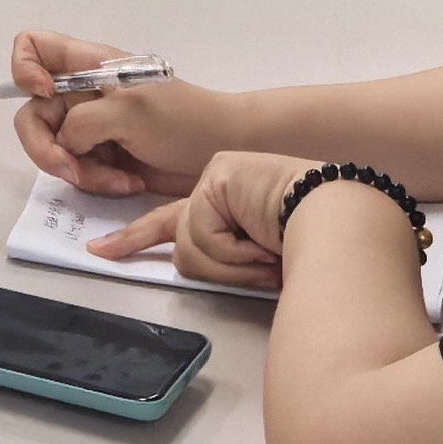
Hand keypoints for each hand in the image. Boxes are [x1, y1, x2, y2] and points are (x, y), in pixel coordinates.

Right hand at [8, 30, 236, 197]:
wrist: (223, 151)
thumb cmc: (183, 121)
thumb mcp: (128, 112)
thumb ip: (82, 122)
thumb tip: (66, 141)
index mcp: (88, 66)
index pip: (33, 48)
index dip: (25, 70)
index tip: (46, 97)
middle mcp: (83, 93)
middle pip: (33, 113)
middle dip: (48, 147)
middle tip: (73, 171)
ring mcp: (92, 127)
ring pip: (56, 150)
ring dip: (81, 172)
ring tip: (118, 181)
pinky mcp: (103, 157)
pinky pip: (79, 172)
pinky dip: (97, 181)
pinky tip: (127, 184)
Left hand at [81, 150, 321, 290]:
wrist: (342, 224)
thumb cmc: (309, 245)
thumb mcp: (250, 259)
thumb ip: (217, 255)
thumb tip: (184, 261)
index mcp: (222, 205)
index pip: (170, 223)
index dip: (134, 240)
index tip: (101, 251)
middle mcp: (213, 187)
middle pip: (183, 245)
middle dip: (223, 269)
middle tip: (262, 264)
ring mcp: (214, 176)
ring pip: (192, 247)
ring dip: (233, 265)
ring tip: (268, 253)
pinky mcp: (217, 175)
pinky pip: (204, 234)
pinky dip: (235, 253)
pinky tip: (262, 240)